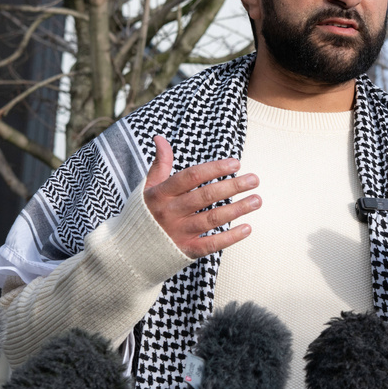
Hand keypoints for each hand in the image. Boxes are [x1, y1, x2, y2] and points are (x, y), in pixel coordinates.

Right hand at [143, 136, 260, 258]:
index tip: (236, 163)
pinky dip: (230, 238)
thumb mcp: (148, 187)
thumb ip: (160, 164)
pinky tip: (248, 228)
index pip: (191, 177)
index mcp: (160, 194)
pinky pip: (211, 245)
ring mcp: (177, 233)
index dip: (214, 168)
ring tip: (257, 200)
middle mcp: (169, 213)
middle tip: (255, 179)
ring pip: (211, 219)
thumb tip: (160, 138)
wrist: (130, 250)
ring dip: (237, 209)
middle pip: (205, 197)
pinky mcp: (185, 251)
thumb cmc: (145, 213)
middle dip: (232, 187)